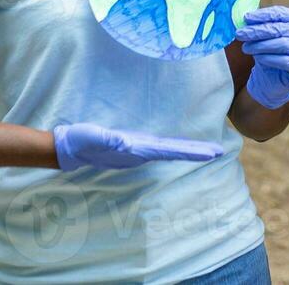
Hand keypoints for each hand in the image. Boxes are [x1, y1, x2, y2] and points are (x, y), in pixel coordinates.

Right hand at [50, 122, 223, 170]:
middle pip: (174, 152)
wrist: (68, 150)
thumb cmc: (81, 140)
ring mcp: (136, 151)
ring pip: (168, 151)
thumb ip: (108, 139)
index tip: (212, 153)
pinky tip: (177, 147)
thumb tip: (125, 141)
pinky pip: (158, 148)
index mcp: (137, 149)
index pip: (171, 150)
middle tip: (219, 152)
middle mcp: (140, 152)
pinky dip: (173, 147)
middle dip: (196, 152)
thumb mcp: (93, 136)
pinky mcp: (131, 147)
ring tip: (205, 150)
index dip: (192, 151)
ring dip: (186, 150)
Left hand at [234, 6, 288, 109]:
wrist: (278, 76)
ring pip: (281, 44)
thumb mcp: (268, 35)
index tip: (246, 18)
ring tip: (245, 47)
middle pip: (279, 29)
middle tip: (240, 33)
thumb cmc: (272, 51)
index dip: (262, 15)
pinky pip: (282, 61)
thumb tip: (246, 19)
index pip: (280, 13)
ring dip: (260, 45)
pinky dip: (267, 58)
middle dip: (257, 31)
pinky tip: (257, 57)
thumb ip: (260, 25)